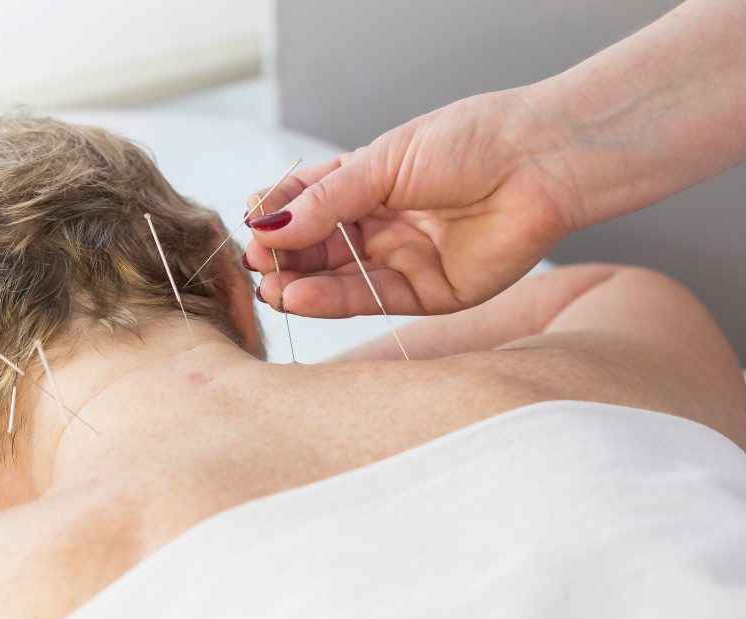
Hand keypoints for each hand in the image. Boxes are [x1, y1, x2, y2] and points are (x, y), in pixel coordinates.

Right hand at [245, 89, 579, 316]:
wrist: (542, 162)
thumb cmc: (470, 142)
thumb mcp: (382, 162)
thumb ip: (325, 200)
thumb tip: (266, 226)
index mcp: (365, 184)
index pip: (304, 205)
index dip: (276, 218)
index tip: (251, 227)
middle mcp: (379, 225)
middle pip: (315, 248)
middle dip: (282, 258)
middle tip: (254, 265)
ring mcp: (400, 261)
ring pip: (337, 280)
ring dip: (299, 285)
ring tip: (269, 287)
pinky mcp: (426, 294)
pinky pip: (370, 300)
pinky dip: (332, 301)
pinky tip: (301, 296)